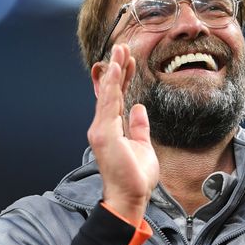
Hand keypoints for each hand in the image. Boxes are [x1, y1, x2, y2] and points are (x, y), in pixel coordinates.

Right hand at [87, 44, 159, 224]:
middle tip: (123, 47)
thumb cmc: (135, 177)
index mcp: (111, 129)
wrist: (130, 198)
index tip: (129, 61)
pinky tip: (118, 69)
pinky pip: (110, 103)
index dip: (123, 78)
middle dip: (117, 69)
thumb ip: (139, 127)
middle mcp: (102, 126)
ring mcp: (101, 130)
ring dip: (115, 71)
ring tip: (121, 51)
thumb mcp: (143, 146)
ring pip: (109, 93)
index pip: (117, 98)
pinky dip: (114, 85)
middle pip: (110, 91)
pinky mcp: (104, 134)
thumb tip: (139, 109)